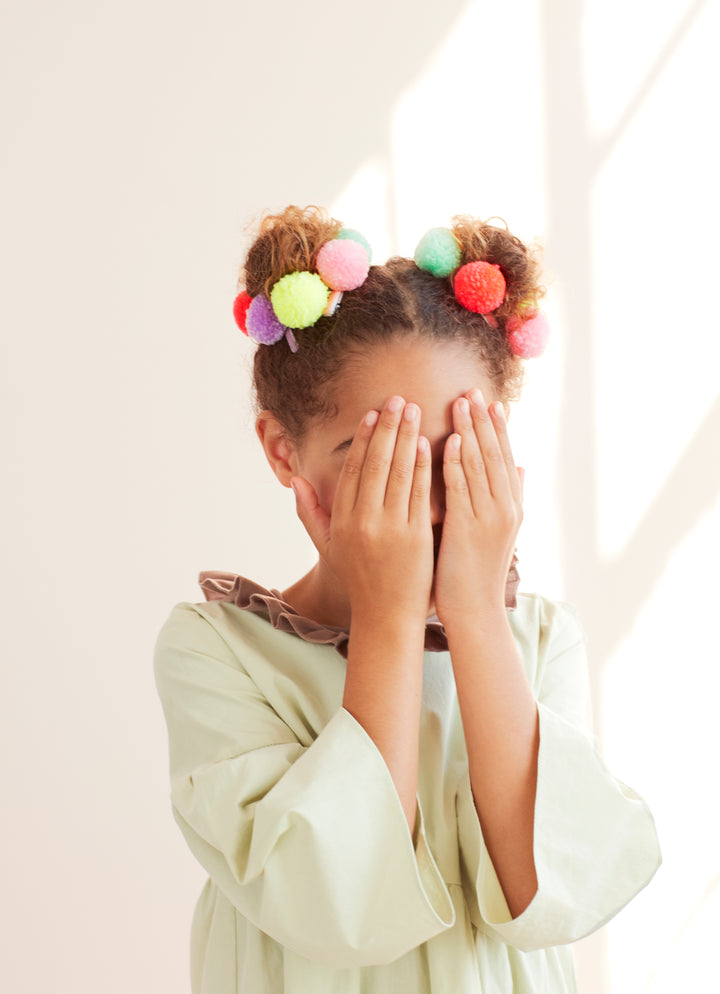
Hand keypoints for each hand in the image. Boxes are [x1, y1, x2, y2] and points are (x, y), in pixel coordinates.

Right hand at [292, 397, 433, 621]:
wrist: (387, 616)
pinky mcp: (416, 537)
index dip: (362, 439)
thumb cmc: (359, 579)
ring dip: (406, 438)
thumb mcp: (328, 548)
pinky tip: (428, 443)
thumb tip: (295, 479)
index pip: (352, 470)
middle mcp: (363, 522)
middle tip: (397, 399)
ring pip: (398, 473)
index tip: (371, 413)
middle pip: (374, 464)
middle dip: (387, 428)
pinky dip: (423, 466)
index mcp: (342, 521)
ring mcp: (390, 529)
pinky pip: (419, 494)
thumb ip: (310, 513)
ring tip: (413, 410)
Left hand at [434, 388, 522, 622]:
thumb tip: (520, 466)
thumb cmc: (478, 572)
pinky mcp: (468, 529)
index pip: (506, 458)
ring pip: (480, 465)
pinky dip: (457, 463)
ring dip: (469, 431)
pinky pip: (462, 489)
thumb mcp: (500, 531)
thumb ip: (509, 496)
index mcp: (513, 506)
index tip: (491, 401)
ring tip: (460, 403)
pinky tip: (449, 440)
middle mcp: (506, 508)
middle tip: (472, 390)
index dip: (499, 429)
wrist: (475, 611)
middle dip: (483, 420)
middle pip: (495, 454)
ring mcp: (489, 518)